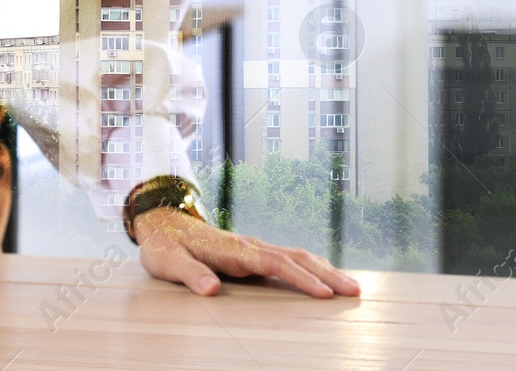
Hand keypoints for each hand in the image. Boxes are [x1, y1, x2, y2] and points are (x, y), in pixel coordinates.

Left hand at [133, 207, 360, 298]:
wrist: (161, 220)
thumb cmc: (164, 244)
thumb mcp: (168, 262)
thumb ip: (190, 275)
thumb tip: (212, 290)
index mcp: (233, 249)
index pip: (275, 264)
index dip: (301, 279)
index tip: (323, 295)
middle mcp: (249, 246)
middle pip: (296, 258)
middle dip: (327, 274)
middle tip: (355, 291)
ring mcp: (252, 248)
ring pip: (296, 256)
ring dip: (324, 270)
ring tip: (350, 286)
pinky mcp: (252, 253)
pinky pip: (288, 259)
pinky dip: (311, 267)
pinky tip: (323, 277)